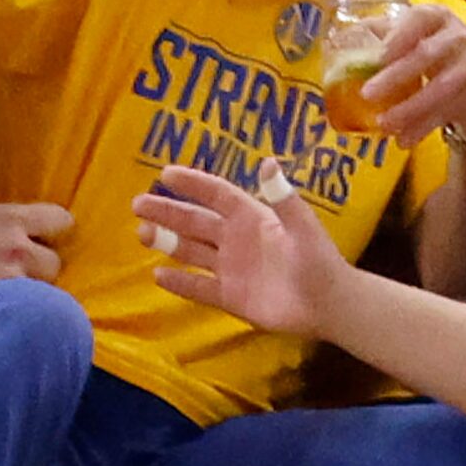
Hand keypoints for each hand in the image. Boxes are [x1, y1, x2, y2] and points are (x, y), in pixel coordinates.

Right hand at [0, 180, 71, 292]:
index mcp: (12, 218)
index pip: (61, 219)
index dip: (58, 226)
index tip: (49, 232)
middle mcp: (19, 245)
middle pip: (55, 261)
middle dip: (44, 264)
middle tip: (30, 265)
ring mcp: (12, 274)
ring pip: (41, 285)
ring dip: (33, 285)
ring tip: (19, 284)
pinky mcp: (1, 295)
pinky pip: (23, 300)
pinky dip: (19, 300)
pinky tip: (8, 299)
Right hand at [132, 160, 350, 337]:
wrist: (328, 304)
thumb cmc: (319, 260)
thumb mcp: (303, 226)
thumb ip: (284, 198)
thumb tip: (268, 162)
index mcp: (252, 218)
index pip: (217, 195)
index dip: (193, 184)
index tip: (166, 173)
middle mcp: (235, 240)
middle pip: (195, 222)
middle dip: (167, 212)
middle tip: (138, 203)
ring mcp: (230, 269)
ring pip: (191, 252)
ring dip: (167, 242)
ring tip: (142, 233)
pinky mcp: (229, 296)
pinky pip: (198, 288)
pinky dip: (179, 282)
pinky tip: (157, 275)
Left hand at [364, 1, 465, 145]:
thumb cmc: (432, 56)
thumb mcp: (410, 41)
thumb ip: (379, 37)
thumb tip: (340, 39)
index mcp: (436, 17)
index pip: (420, 18)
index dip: (400, 36)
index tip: (379, 56)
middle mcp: (460, 35)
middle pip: (427, 54)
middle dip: (396, 76)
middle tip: (366, 95)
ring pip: (441, 87)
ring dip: (410, 109)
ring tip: (383, 125)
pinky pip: (451, 111)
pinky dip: (424, 127)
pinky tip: (404, 139)